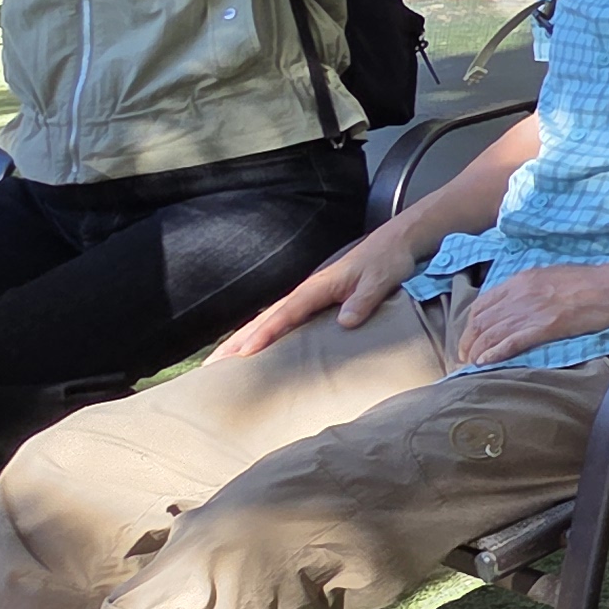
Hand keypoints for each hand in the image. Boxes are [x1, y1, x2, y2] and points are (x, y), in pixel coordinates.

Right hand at [217, 226, 425, 358]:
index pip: (285, 314)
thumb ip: (362, 300)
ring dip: (244, 340)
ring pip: (269, 321)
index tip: (244, 354)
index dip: (264, 334)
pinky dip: (264, 334)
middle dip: (237, 342)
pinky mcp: (316, 302)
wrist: (396, 242)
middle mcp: (307, 292)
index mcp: (318, 287)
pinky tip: (253, 349)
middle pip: (265, 319)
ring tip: (221, 363)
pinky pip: (283, 321)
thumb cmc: (387, 260)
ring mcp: (309, 298)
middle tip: (211, 366)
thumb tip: (344, 322)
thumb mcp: (380, 279)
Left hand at [449, 260, 608, 368]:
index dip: (471, 323)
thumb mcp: (550, 275)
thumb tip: (516, 304)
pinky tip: (484, 363)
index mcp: (520, 280)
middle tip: (463, 357)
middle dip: (468, 341)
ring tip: (469, 364)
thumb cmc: (588, 281)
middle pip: (482, 320)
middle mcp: (519, 294)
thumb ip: (528, 288)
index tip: (469, 336)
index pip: (483, 303)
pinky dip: (494, 354)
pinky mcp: (543, 328)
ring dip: (477, 351)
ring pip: (491, 334)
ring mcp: (530, 311)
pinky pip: (510, 343)